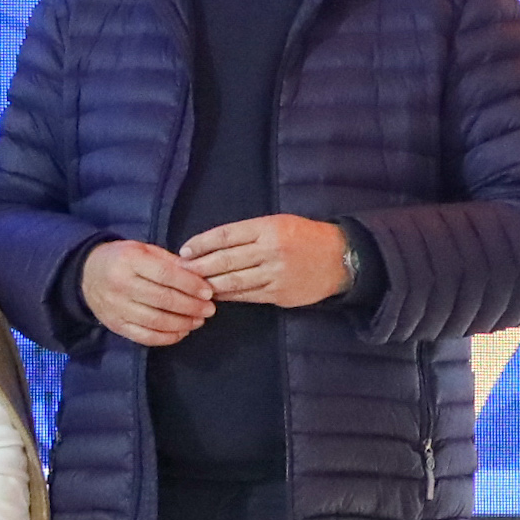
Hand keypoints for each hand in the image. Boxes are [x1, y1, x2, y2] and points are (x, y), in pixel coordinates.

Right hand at [77, 239, 216, 348]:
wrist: (85, 274)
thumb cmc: (121, 259)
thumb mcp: (143, 249)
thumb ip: (169, 262)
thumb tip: (198, 275)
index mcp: (130, 260)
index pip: (166, 275)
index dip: (190, 285)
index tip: (208, 292)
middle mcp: (121, 284)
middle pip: (163, 300)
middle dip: (191, 307)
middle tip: (209, 310)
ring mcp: (116, 307)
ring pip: (155, 321)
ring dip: (182, 323)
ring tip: (198, 321)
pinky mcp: (115, 325)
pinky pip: (144, 336)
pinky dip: (166, 337)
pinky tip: (181, 332)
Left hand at [181, 214, 353, 309]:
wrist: (339, 258)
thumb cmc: (304, 237)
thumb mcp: (278, 223)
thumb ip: (248, 233)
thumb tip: (212, 245)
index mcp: (267, 228)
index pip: (225, 235)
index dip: (201, 244)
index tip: (184, 251)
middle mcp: (270, 250)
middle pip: (225, 260)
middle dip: (199, 267)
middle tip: (179, 272)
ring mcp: (274, 274)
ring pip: (233, 281)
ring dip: (209, 285)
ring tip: (191, 286)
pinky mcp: (279, 294)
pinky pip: (247, 296)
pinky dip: (228, 297)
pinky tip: (214, 296)